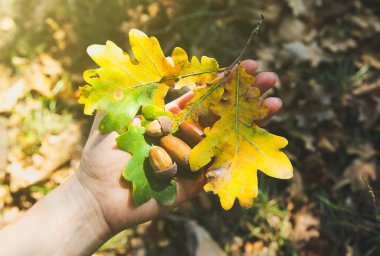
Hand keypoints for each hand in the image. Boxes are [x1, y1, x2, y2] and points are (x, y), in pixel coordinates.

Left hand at [75, 59, 281, 234]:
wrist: (97, 194)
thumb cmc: (103, 152)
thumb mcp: (119, 110)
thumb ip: (141, 86)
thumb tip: (170, 58)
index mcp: (172, 117)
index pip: (205, 95)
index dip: (226, 80)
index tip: (247, 65)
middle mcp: (186, 135)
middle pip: (222, 112)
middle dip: (247, 94)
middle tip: (271, 78)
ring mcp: (194, 157)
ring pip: (228, 136)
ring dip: (253, 119)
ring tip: (276, 101)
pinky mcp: (197, 182)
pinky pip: (222, 166)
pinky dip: (242, 153)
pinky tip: (262, 136)